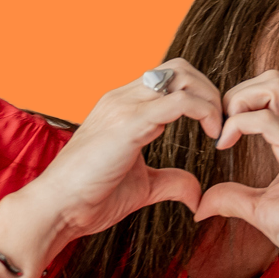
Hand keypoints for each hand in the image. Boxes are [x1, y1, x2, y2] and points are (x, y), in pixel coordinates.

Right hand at [0, 59, 222, 277]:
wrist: (56, 208)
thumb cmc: (90, 197)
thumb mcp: (142, 186)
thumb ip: (171, 182)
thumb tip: (196, 193)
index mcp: (123, 106)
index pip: (170, 78)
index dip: (200, 95)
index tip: (215, 128)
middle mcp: (122, 98)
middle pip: (179, 68)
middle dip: (210, 91)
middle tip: (222, 125)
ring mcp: (124, 107)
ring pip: (182, 78)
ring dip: (211, 100)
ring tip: (218, 130)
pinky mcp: (128, 124)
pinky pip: (178, 102)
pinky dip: (205, 112)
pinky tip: (212, 137)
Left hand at [195, 70, 278, 277]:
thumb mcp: (261, 210)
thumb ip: (233, 198)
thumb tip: (202, 204)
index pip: (273, 93)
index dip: (241, 103)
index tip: (222, 134)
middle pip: (273, 79)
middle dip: (238, 94)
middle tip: (220, 127)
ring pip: (274, 87)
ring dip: (240, 102)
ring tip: (224, 132)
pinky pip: (269, 121)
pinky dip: (239, 124)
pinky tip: (225, 145)